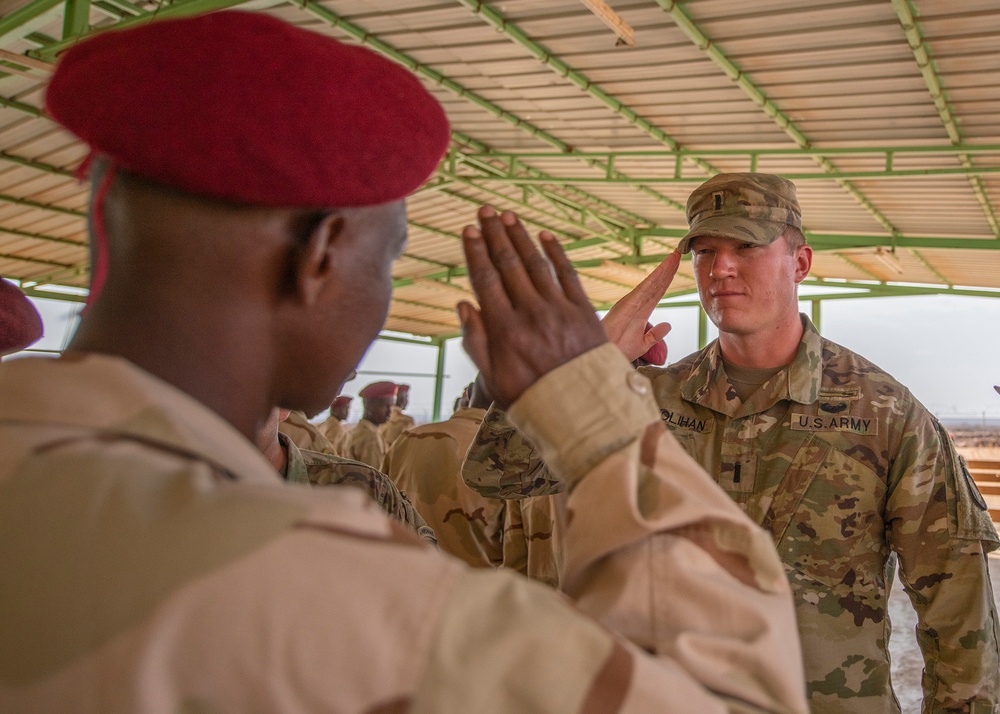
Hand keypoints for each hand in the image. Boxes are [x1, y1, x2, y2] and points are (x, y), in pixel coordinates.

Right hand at [458, 206, 606, 408]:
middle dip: (494, 235)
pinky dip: (556, 253)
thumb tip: (463, 304)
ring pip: (536, 264)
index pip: (485, 280)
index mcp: (504, 330)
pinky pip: (568, 274)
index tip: (468, 231)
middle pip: (508, 265)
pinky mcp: (583, 312)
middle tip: (485, 211)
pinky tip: (544, 236)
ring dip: (521, 237)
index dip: (476, 252)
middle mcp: (530, 314)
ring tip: (508, 217)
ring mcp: (559, 310)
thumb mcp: (494, 380)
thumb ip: (475, 341)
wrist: (584, 412)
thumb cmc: (533, 399)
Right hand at [600, 252, 680, 361]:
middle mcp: (637, 304)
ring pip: (652, 282)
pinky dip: (655, 277)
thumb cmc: (618, 350)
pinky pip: (645, 288)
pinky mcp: (628, 303)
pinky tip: (664, 268)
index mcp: (641, 312)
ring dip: (664, 268)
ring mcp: (632, 302)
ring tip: (675, 255)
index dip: (668, 279)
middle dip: (668, 269)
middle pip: (657, 283)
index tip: (677, 266)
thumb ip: (655, 335)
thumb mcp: (642, 344)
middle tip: (679, 253)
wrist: (605, 356)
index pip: (658, 292)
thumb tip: (668, 325)